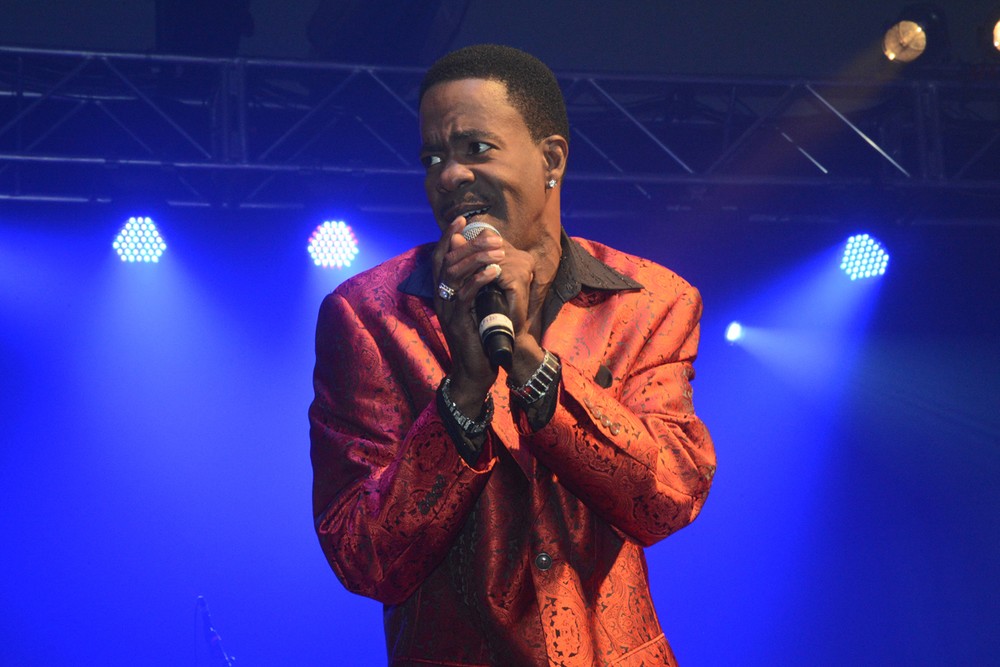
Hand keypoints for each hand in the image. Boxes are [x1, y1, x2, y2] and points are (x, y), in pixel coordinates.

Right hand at [432, 217, 505, 412]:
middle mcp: (441, 298)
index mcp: (442, 291)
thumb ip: (474, 281)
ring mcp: (447, 310)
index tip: (462, 219)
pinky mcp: (458, 322)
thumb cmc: (478, 335)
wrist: (475, 371)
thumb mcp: (476, 304)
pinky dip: (479, 279)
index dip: (448, 236)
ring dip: (476, 258)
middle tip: (492, 236)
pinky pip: (465, 295)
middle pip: (448, 260)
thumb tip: (477, 256)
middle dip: (470, 244)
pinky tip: (495, 270)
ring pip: (454, 274)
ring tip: (498, 250)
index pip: (440, 256)